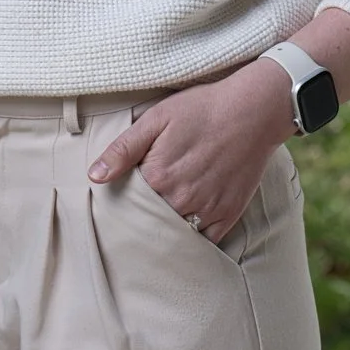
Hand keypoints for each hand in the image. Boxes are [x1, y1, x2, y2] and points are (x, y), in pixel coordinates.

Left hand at [87, 58, 294, 242]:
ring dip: (166, 232)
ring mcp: (206, 210)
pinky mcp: (228, 214)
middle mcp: (180, 200)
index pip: (127, 203)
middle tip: (142, 210)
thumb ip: (123, 149)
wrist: (254, 109)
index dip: (123, 199)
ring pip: (176, 235)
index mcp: (157, 177)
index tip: (124, 195)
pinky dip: (194, 240)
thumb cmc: (202, 108)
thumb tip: (95, 176)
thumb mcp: (156, 118)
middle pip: (150, 221)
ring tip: (162, 221)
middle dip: (142, 218)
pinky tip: (187, 230)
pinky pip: (205, 242)